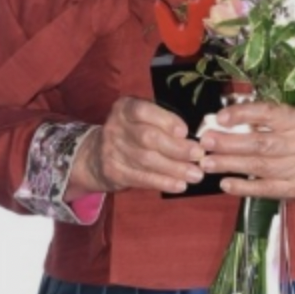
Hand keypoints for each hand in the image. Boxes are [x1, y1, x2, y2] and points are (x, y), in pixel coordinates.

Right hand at [66, 97, 204, 198]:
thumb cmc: (130, 132)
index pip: (143, 111)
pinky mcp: (113, 171)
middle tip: (199, 155)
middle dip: (176, 148)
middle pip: (148, 138)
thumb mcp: (140, 118)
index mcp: (124, 108)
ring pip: (147, 161)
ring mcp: (112, 150)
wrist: (95, 155)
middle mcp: (115, 126)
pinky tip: (180, 185)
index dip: (165, 121)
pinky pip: (142, 178)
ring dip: (175, 169)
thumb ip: (161, 121)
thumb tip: (195, 135)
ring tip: (196, 174)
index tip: (185, 131)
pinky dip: (163, 182)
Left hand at [198, 101, 294, 200]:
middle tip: (205, 142)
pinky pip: (267, 189)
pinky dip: (245, 187)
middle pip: (261, 143)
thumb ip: (270, 119)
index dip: (243, 114)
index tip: (220, 117)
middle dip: (229, 143)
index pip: (269, 113)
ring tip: (207, 163)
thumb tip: (229, 118)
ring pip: (260, 166)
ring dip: (231, 164)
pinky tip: (226, 184)